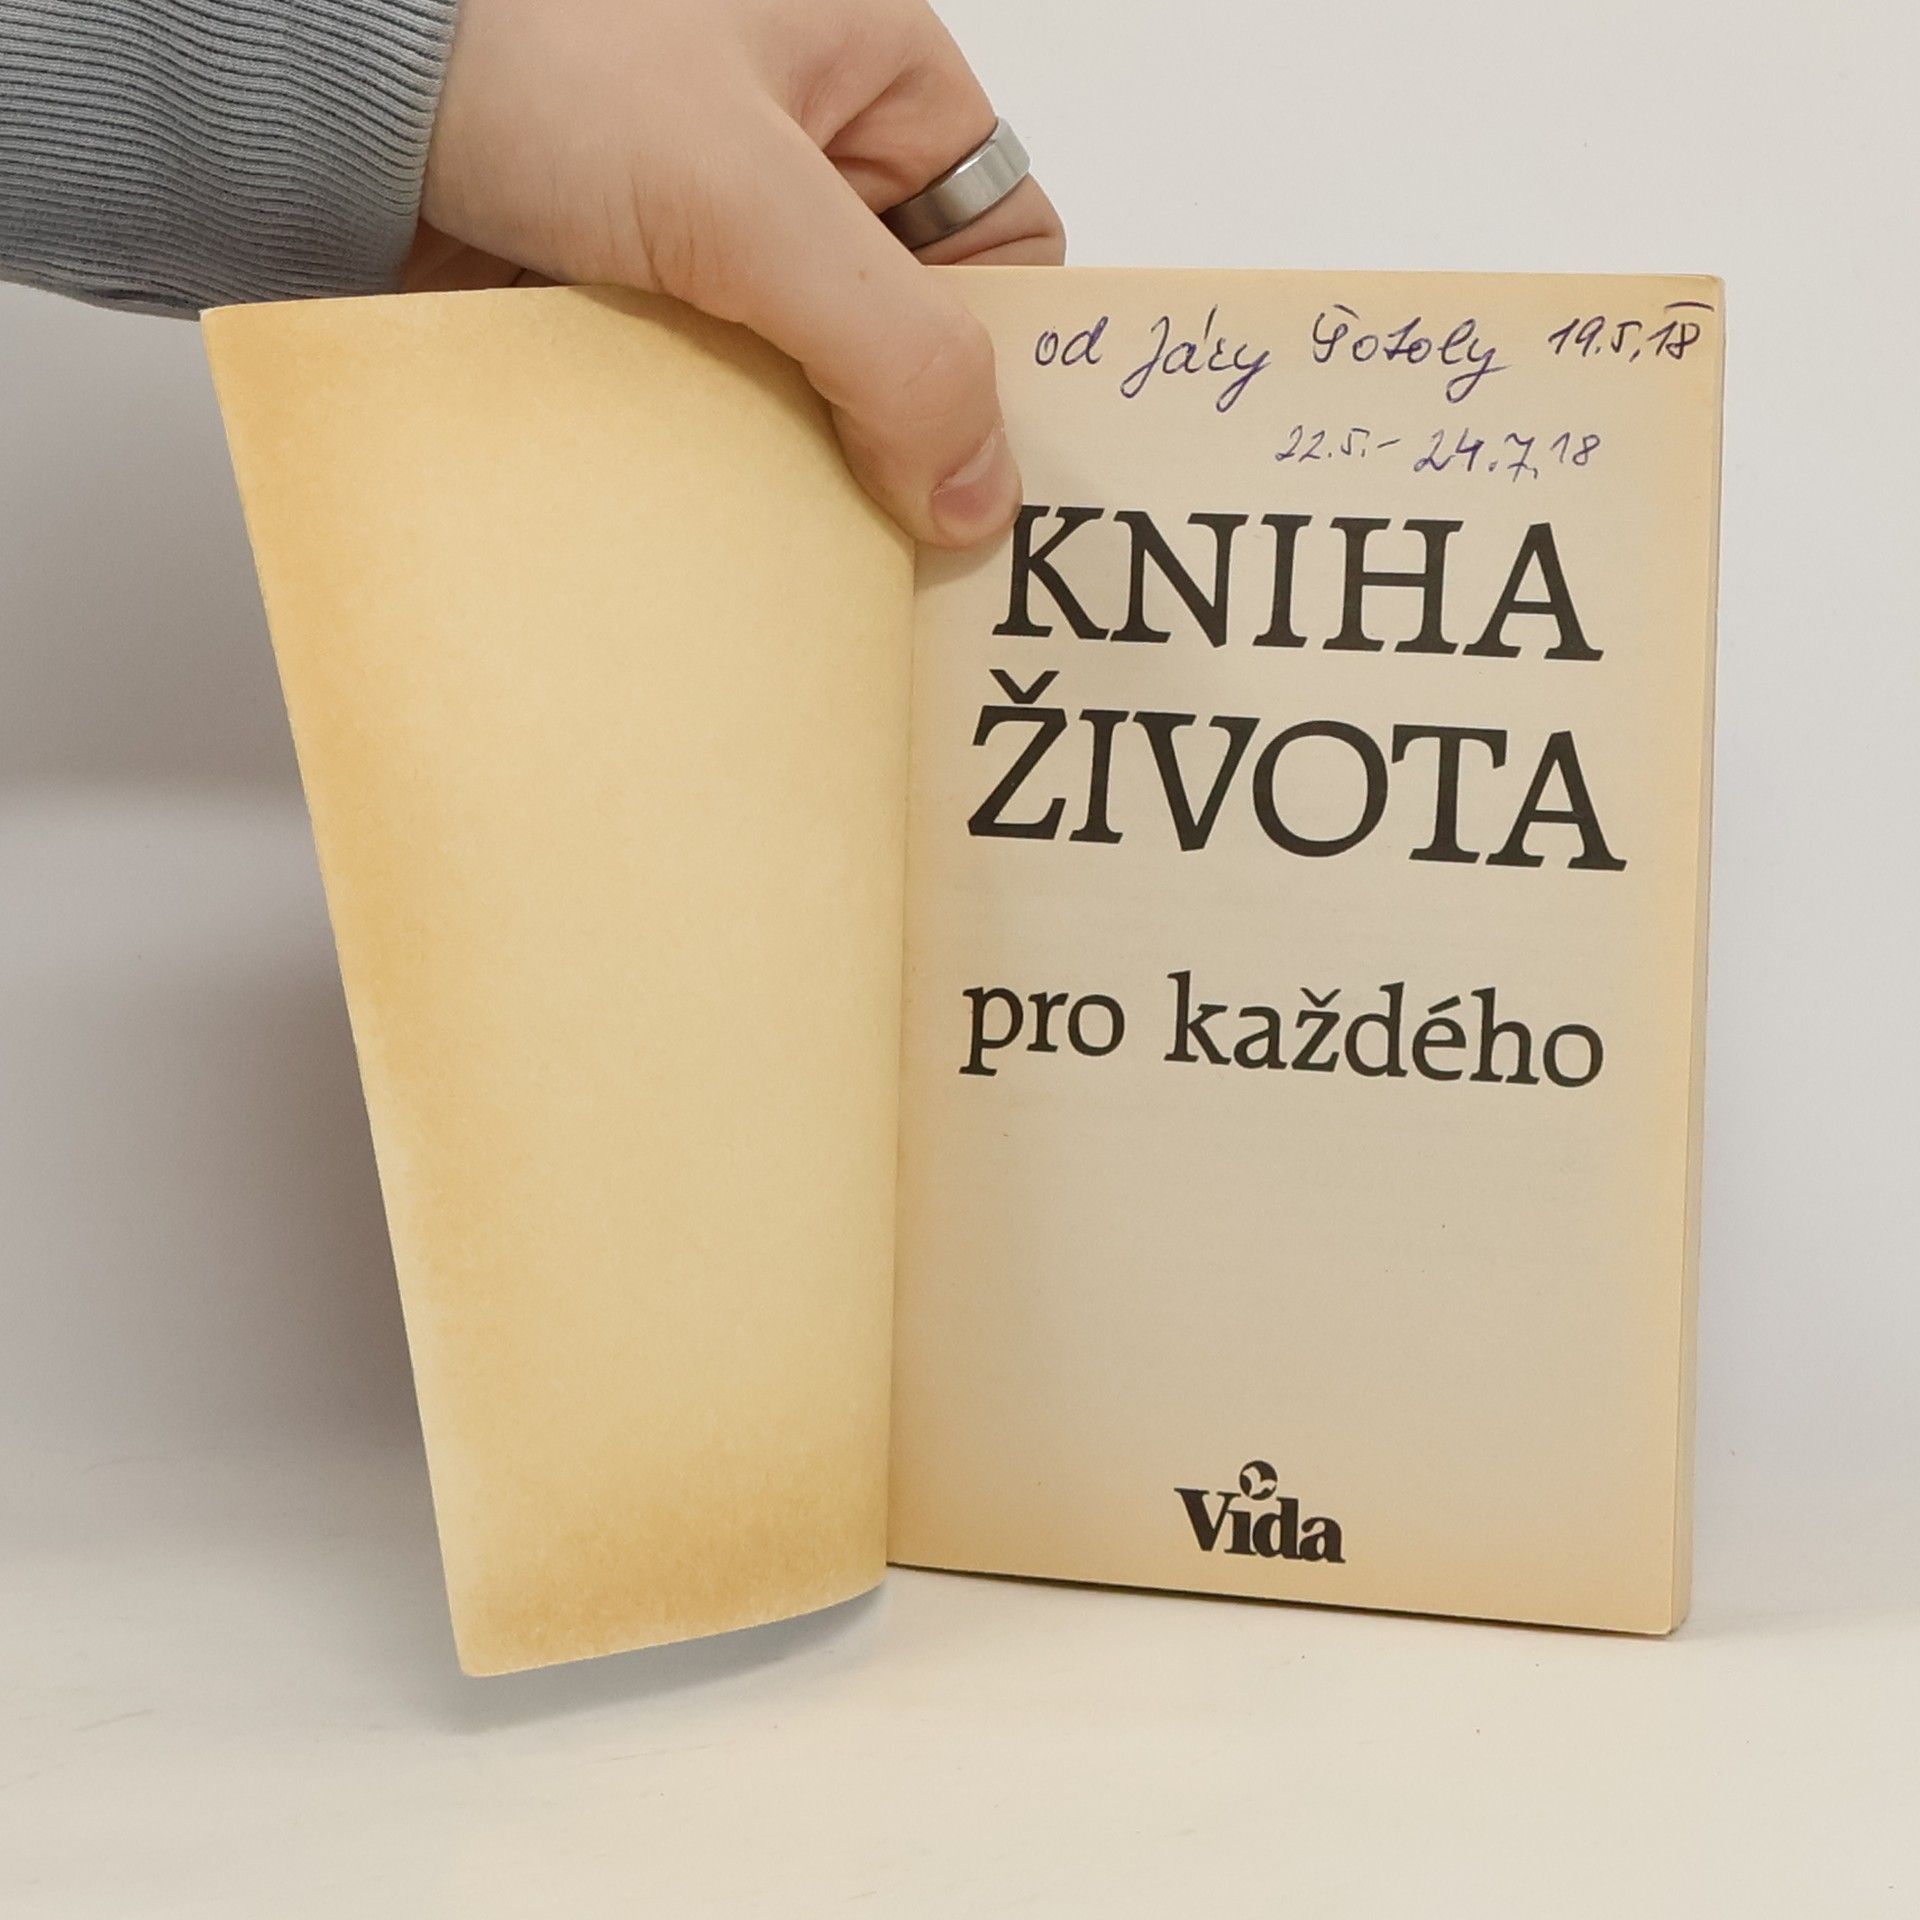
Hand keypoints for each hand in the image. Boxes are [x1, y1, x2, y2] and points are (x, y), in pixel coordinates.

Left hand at [413, 0, 1065, 546]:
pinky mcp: (628, 306)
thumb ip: (891, 344)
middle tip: (898, 550)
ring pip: (807, 390)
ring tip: (800, 547)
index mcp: (871, 84)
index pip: (1000, 247)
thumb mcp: (749, 197)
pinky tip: (711, 519)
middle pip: (904, 338)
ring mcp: (707, 241)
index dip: (1007, 362)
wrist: (320, 84)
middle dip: (899, 441)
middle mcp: (801, 165)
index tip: (983, 483)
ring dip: (801, 467)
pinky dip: (712, 468)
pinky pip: (710, 411)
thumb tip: (976, 496)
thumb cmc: (527, 50)